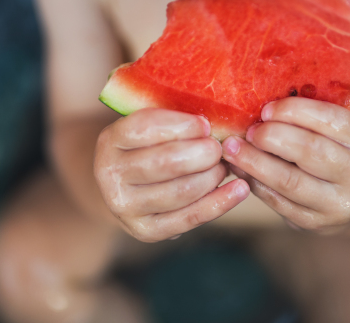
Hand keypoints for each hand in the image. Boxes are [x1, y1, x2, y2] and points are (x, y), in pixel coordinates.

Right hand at [94, 108, 248, 241]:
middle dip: (203, 153)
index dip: (182, 126)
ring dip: (212, 176)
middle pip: (166, 161)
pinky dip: (220, 203)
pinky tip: (240, 190)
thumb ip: (173, 119)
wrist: (126, 188)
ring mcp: (125, 206)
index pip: (146, 127)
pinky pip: (190, 217)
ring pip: (181, 191)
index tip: (206, 125)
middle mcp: (110, 174)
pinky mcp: (145, 231)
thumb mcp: (150, 127)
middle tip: (219, 148)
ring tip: (223, 166)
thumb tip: (216, 118)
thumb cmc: (148, 147)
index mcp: (110, 140)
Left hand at [221, 97, 349, 234]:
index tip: (266, 110)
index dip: (295, 111)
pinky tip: (240, 171)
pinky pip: (279, 202)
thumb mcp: (340, 137)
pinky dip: (255, 184)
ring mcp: (338, 203)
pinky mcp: (315, 223)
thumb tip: (261, 110)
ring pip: (290, 181)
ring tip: (232, 150)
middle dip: (272, 137)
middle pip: (310, 151)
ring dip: (255, 162)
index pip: (331, 120)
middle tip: (248, 131)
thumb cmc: (339, 157)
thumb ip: (311, 122)